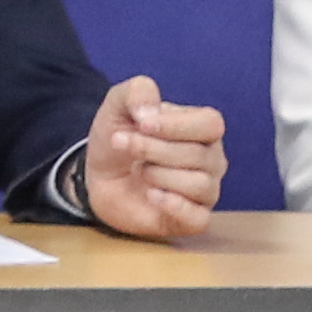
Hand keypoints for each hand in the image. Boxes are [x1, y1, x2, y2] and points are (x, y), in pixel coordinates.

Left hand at [81, 75, 229, 240]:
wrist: (99, 174)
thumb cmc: (119, 135)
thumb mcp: (119, 104)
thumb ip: (137, 92)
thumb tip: (150, 114)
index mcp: (202, 128)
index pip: (210, 124)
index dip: (176, 125)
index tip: (141, 124)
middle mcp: (211, 159)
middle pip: (198, 155)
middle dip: (152, 149)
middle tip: (123, 143)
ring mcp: (205, 191)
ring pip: (199, 185)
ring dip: (159, 175)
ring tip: (139, 171)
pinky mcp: (192, 219)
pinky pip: (199, 218)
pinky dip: (174, 206)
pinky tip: (151, 194)